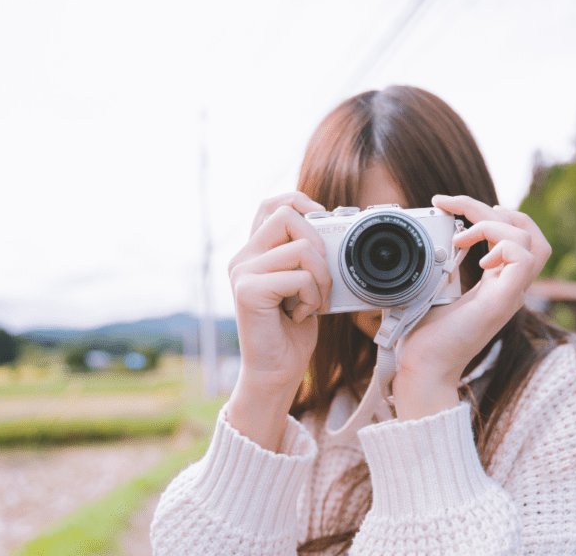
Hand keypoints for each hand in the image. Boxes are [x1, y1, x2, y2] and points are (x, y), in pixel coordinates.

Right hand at [225, 192, 331, 449]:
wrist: (277, 372)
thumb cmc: (293, 329)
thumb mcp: (305, 283)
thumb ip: (307, 254)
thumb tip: (333, 223)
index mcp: (255, 251)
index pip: (273, 204)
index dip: (302, 203)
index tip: (323, 226)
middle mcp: (243, 257)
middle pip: (289, 217)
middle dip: (320, 245)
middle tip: (322, 279)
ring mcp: (242, 273)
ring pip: (301, 247)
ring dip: (321, 276)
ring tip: (313, 301)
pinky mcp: (248, 291)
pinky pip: (299, 276)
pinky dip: (313, 296)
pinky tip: (303, 314)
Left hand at [392, 195, 550, 419]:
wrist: (422, 369)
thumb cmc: (423, 339)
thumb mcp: (430, 291)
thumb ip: (438, 267)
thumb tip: (427, 242)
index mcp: (495, 284)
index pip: (516, 237)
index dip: (491, 212)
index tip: (452, 205)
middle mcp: (508, 288)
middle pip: (531, 233)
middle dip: (498, 209)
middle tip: (460, 209)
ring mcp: (509, 295)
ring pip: (533, 242)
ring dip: (495, 225)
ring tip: (463, 235)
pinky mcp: (502, 302)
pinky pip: (523, 259)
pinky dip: (502, 247)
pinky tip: (477, 261)